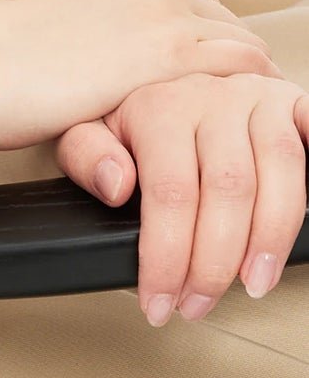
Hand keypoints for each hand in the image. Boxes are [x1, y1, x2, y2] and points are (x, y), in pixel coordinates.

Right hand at [0, 0, 278, 153]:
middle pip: (223, 23)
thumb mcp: (68, 23)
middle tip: (220, 120)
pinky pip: (243, 71)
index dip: (203, 48)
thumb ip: (110, 29)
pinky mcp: (165, 51)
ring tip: (228, 135)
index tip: (201, 88)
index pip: (196, 2)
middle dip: (224, 70)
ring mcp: (163, 7)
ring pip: (241, 47)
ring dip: (237, 91)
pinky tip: (226, 133)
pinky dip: (244, 102)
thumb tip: (125, 55)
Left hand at [53, 73, 308, 324]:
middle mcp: (211, 97)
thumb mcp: (91, 131)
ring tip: (253, 283)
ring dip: (271, 237)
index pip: (170, 191)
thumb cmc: (136, 116)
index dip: (167, 256)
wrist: (171, 73)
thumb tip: (116, 185)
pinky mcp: (291, 103)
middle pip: (228, 189)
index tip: (160, 300)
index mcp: (159, 106)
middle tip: (199, 304)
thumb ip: (88, 156)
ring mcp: (257, 99)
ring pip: (280, 170)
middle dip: (215, 262)